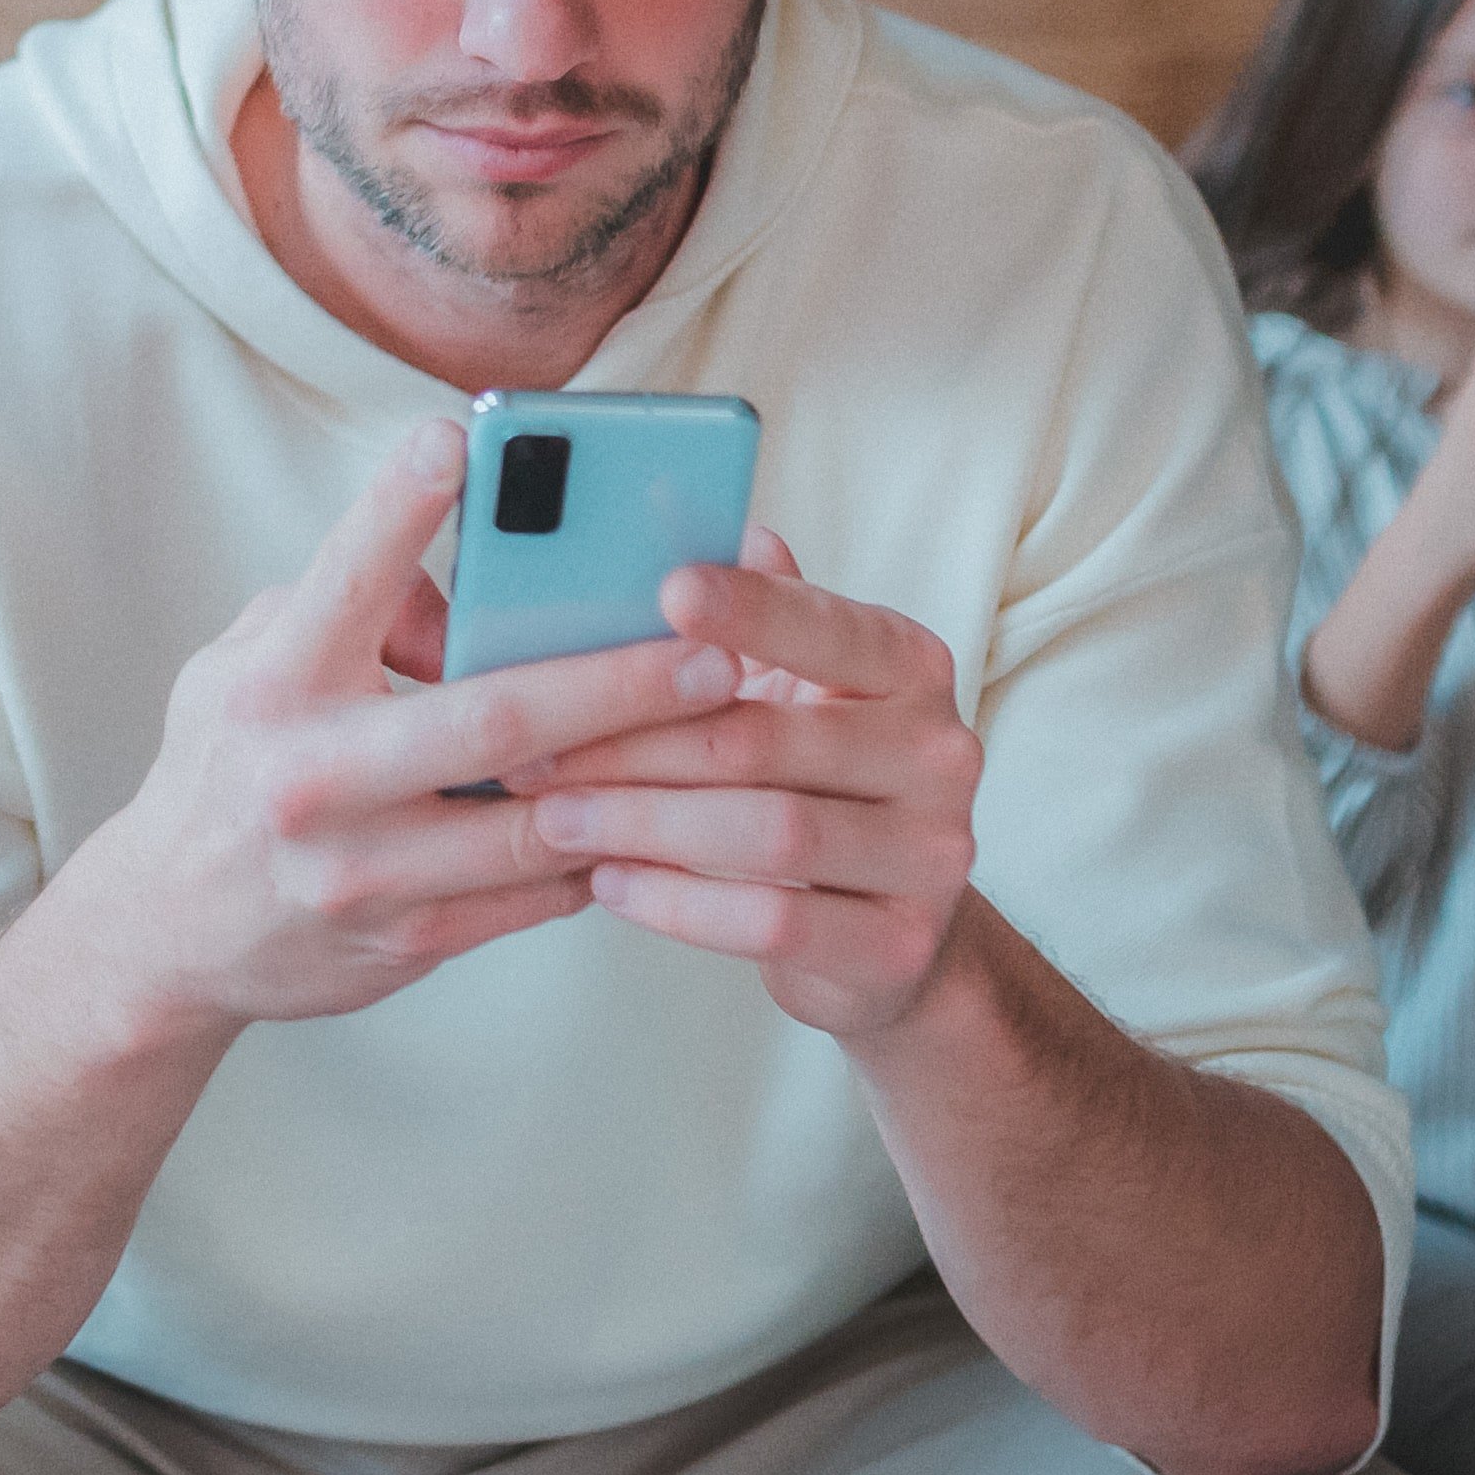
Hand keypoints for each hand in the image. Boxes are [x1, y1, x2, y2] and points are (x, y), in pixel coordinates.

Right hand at [69, 422, 724, 1039]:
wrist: (170, 933)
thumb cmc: (232, 761)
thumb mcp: (252, 661)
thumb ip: (353, 609)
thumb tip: (481, 578)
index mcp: (272, 684)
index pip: (342, 582)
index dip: (399, 509)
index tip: (458, 437)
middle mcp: (313, 776)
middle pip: (492, 719)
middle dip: (616, 680)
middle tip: (713, 646)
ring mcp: (363, 870)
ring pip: (537, 822)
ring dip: (643, 776)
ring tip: (730, 731)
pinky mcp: (406, 939)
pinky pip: (535, 894)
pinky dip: (607, 849)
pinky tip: (671, 811)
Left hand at [510, 528, 984, 1042]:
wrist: (886, 931)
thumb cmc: (811, 781)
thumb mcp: (793, 687)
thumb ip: (758, 615)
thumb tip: (709, 529)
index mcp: (908, 665)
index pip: (825, 627)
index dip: (748, 609)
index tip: (665, 590)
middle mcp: (940, 751)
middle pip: (766, 739)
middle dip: (635, 744)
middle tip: (534, 750)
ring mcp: (932, 854)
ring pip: (768, 832)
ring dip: (644, 823)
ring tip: (555, 818)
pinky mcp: (901, 945)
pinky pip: (773, 921)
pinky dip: (679, 902)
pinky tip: (611, 882)